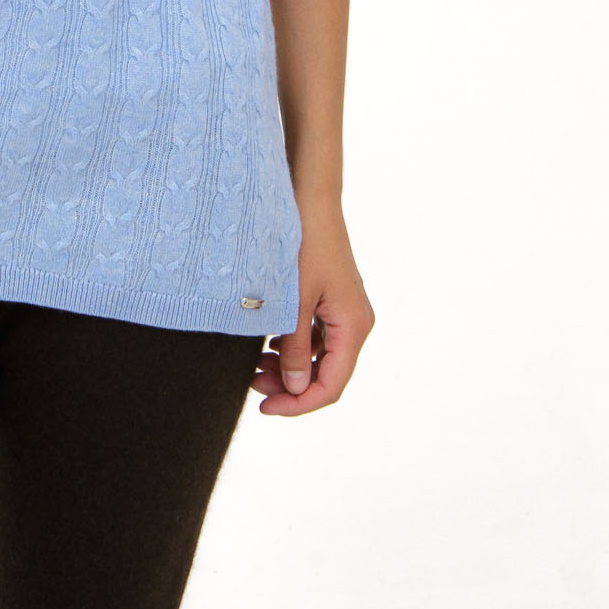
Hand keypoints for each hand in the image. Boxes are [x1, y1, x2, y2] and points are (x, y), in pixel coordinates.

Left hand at [250, 199, 373, 415]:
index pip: (331, 386)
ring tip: (256, 366)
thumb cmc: (305, 244)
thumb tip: (295, 388)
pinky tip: (269, 345)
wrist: (312, 201)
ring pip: (320, 358)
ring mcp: (345, 314)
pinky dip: (294, 347)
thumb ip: (295, 347)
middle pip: (326, 375)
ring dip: (290, 368)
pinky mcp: (334, 303)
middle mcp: (355, 324)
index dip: (298, 404)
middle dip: (290, 387)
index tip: (266, 407)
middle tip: (254, 385)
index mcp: (353, 327)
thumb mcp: (294, 300)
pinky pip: (317, 338)